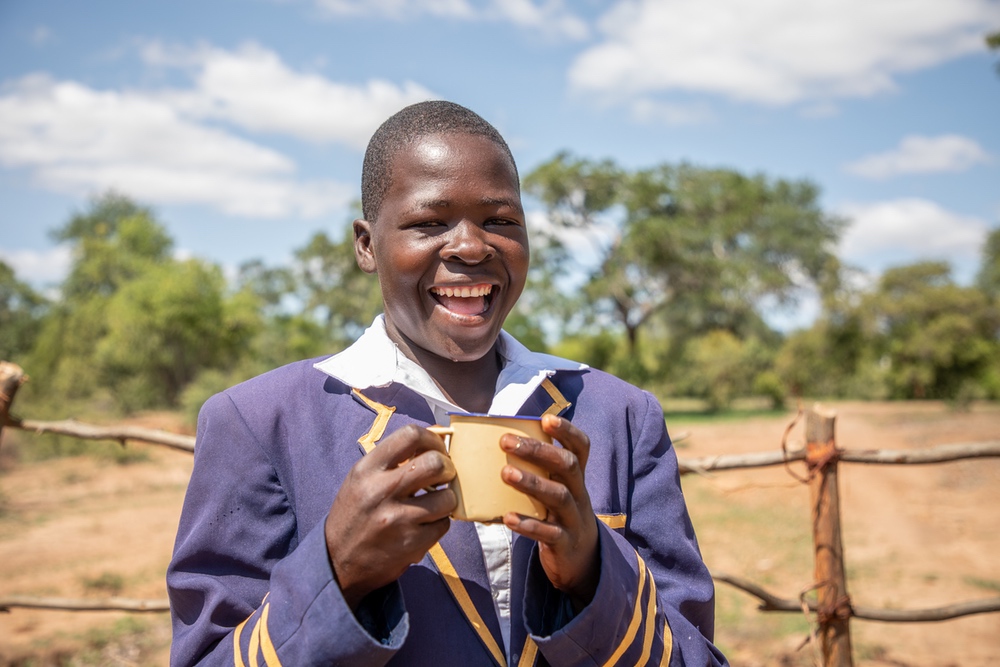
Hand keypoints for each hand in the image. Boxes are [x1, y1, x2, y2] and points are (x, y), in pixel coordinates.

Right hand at [325, 424, 456, 609]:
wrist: (337, 561)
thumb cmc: (355, 514)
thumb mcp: (361, 480)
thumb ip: (391, 460)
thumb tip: (432, 443)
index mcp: (367, 470)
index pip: (409, 435)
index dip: (432, 438)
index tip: (436, 448)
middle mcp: (381, 491)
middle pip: (435, 464)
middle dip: (447, 468)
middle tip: (443, 475)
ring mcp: (398, 519)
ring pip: (447, 497)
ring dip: (447, 498)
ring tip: (436, 501)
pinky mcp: (411, 543)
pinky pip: (444, 524)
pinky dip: (441, 521)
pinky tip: (427, 523)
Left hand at [501, 414, 599, 609]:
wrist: (580, 562)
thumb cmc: (556, 515)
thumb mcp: (555, 490)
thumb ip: (538, 470)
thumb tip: (495, 445)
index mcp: (575, 478)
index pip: (580, 448)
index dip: (567, 431)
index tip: (547, 418)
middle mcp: (579, 494)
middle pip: (567, 466)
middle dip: (538, 451)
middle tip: (506, 441)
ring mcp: (574, 519)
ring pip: (559, 496)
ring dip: (532, 483)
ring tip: (505, 473)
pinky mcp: (565, 543)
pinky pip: (549, 533)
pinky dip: (529, 525)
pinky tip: (508, 517)